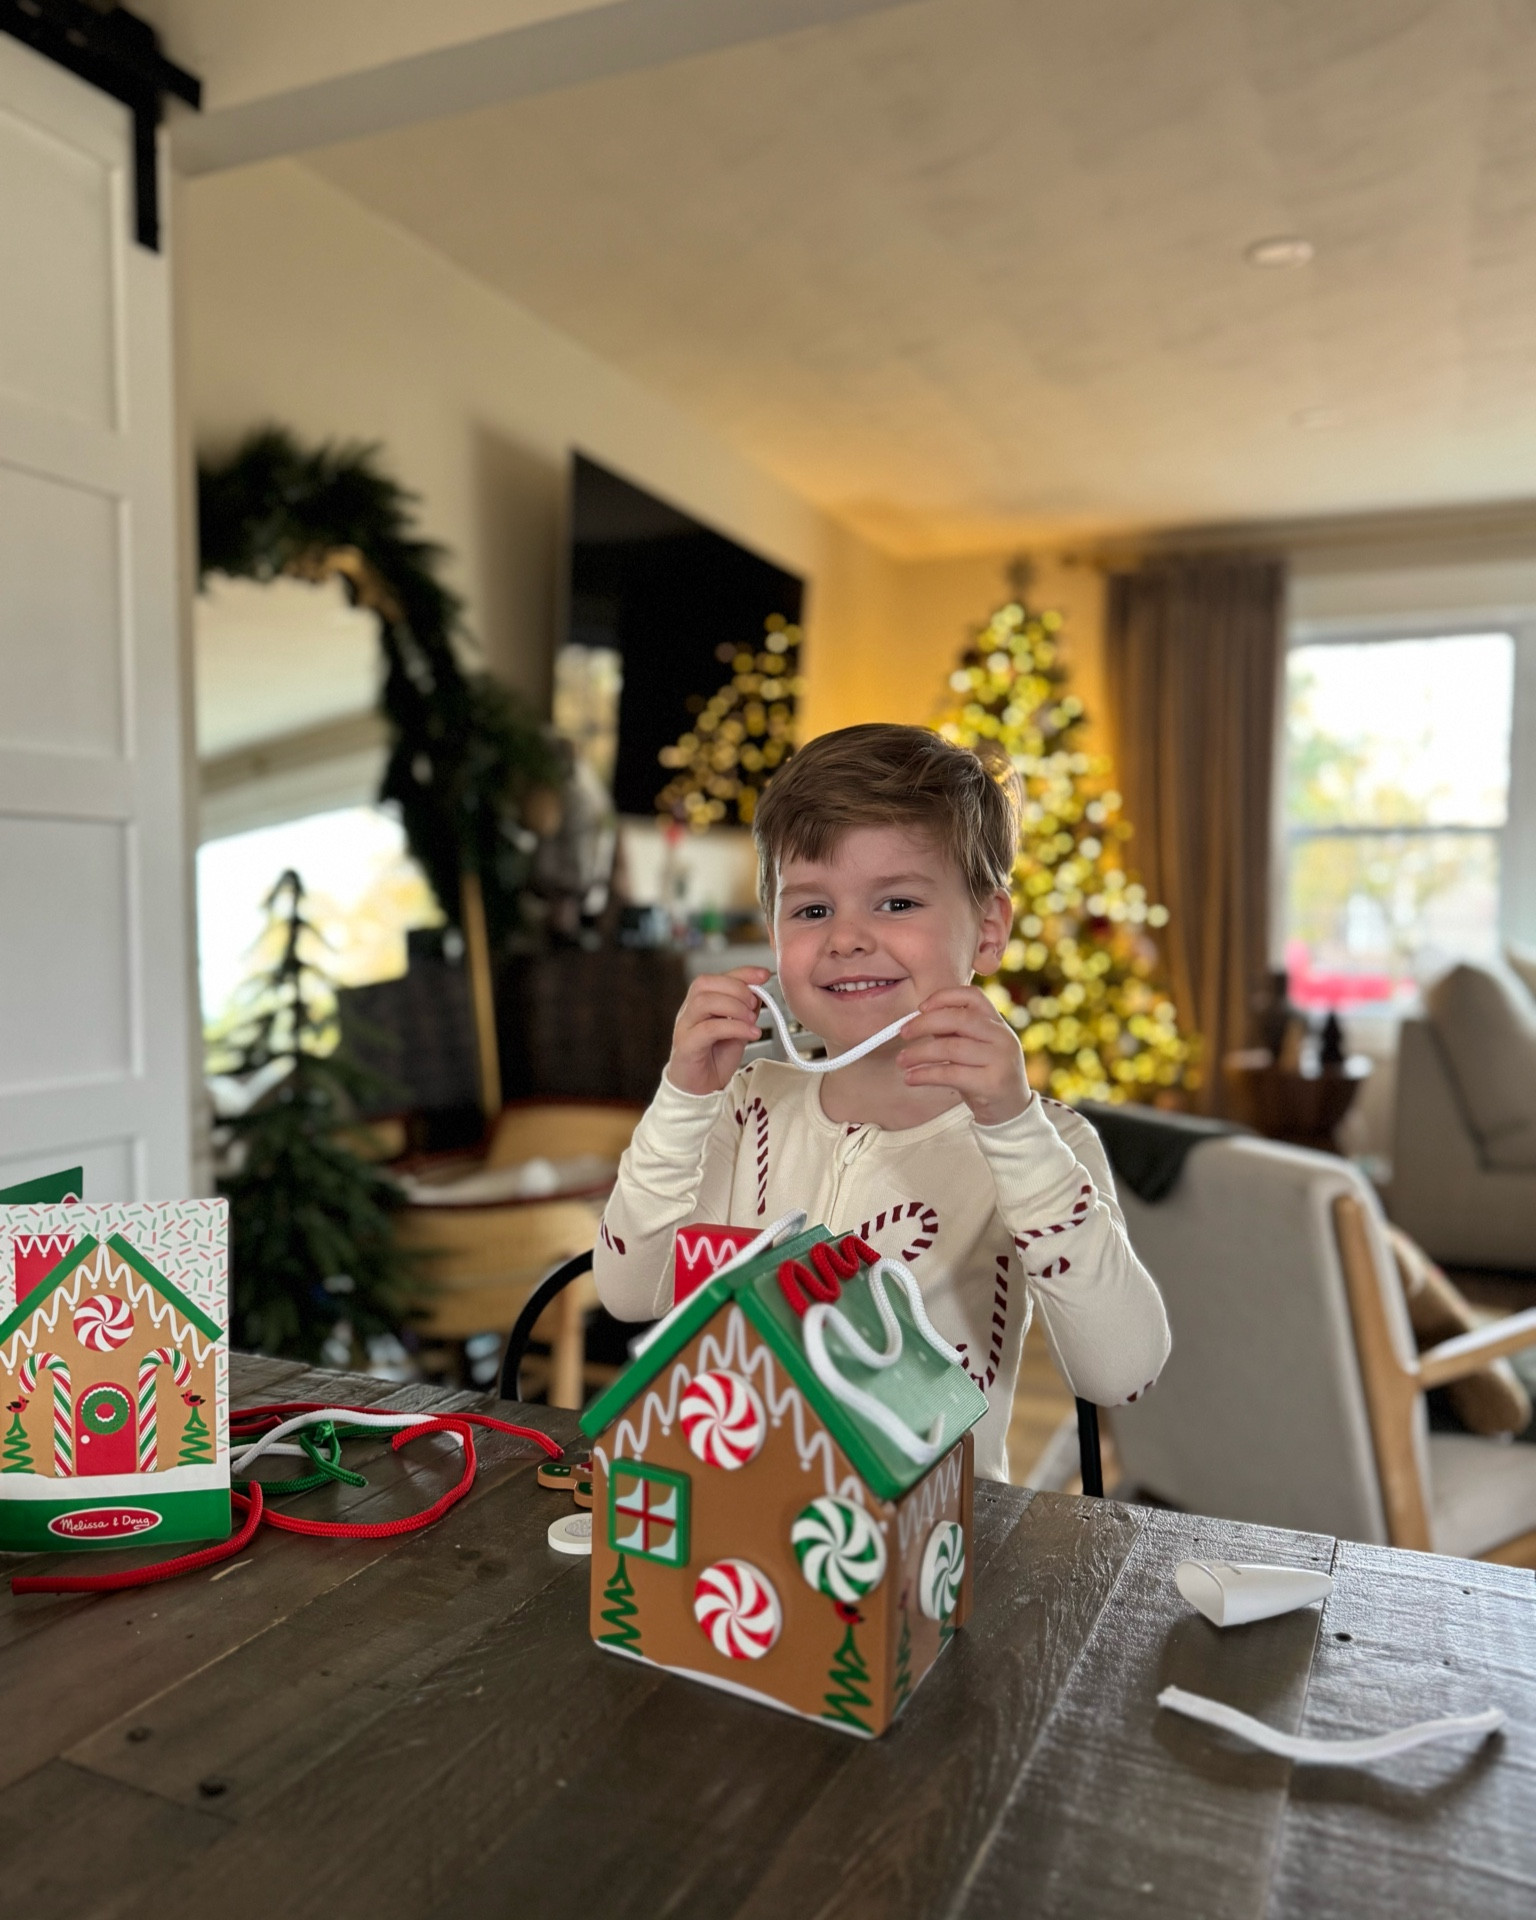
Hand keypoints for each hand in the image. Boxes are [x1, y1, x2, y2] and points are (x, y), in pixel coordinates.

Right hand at [666, 966, 771, 1095]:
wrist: (701, 1089)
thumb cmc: (716, 1058)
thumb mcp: (737, 1029)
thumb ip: (745, 1011)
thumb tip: (759, 992)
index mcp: (701, 1003)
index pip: (718, 977)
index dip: (742, 973)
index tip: (764, 975)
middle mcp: (689, 1011)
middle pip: (704, 983)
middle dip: (736, 988)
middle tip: (755, 1005)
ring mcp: (685, 1027)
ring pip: (703, 1002)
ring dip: (734, 1007)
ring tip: (752, 1020)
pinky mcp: (686, 1046)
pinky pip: (707, 1029)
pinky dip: (733, 1027)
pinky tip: (750, 1033)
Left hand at [897, 986, 1030, 1126]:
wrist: (1011, 1111)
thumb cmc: (984, 1075)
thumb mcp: (973, 1049)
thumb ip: (952, 1033)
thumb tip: (917, 1022)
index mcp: (997, 1023)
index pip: (973, 997)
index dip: (945, 997)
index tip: (920, 1007)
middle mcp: (1003, 1037)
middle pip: (959, 1018)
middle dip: (924, 1024)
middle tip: (903, 1033)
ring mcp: (1000, 1060)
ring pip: (951, 1047)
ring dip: (919, 1053)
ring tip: (902, 1060)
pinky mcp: (992, 1083)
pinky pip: (951, 1074)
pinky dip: (925, 1074)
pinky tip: (911, 1078)